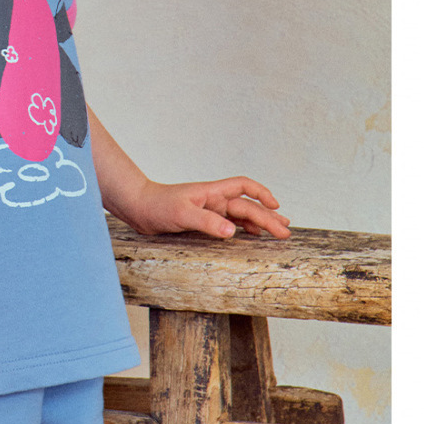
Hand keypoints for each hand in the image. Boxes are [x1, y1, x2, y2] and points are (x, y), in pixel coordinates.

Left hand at [114, 177, 290, 239]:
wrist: (138, 209)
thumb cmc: (157, 206)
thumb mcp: (182, 214)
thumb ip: (207, 222)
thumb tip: (233, 231)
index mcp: (212, 192)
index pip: (243, 186)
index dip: (262, 193)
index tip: (276, 206)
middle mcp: (213, 200)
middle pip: (246, 206)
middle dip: (267, 217)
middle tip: (286, 232)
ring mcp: (209, 211)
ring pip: (240, 216)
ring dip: (259, 223)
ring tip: (277, 232)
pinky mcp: (202, 222)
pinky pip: (229, 224)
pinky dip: (243, 229)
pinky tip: (250, 237)